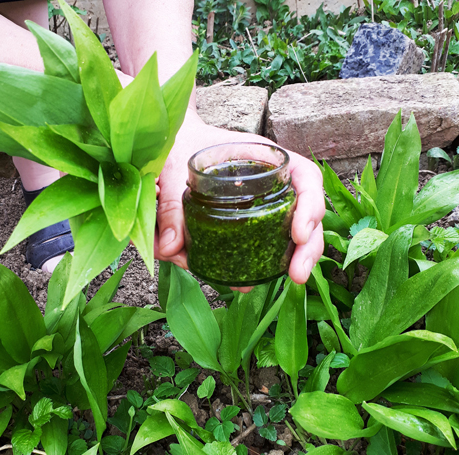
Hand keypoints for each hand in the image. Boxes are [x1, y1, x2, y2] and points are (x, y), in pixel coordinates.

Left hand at [155, 110, 324, 287]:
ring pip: (293, 231)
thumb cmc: (180, 146)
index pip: (305, 176)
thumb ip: (171, 205)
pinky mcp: (250, 221)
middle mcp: (271, 180)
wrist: (173, 147)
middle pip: (307, 211)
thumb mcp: (173, 168)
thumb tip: (171, 247)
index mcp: (263, 156)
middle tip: (297, 274)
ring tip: (290, 279)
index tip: (298, 234)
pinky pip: (267, 241)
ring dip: (295, 258)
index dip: (310, 205)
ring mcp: (264, 201)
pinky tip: (252, 280)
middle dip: (308, 246)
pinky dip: (266, 261)